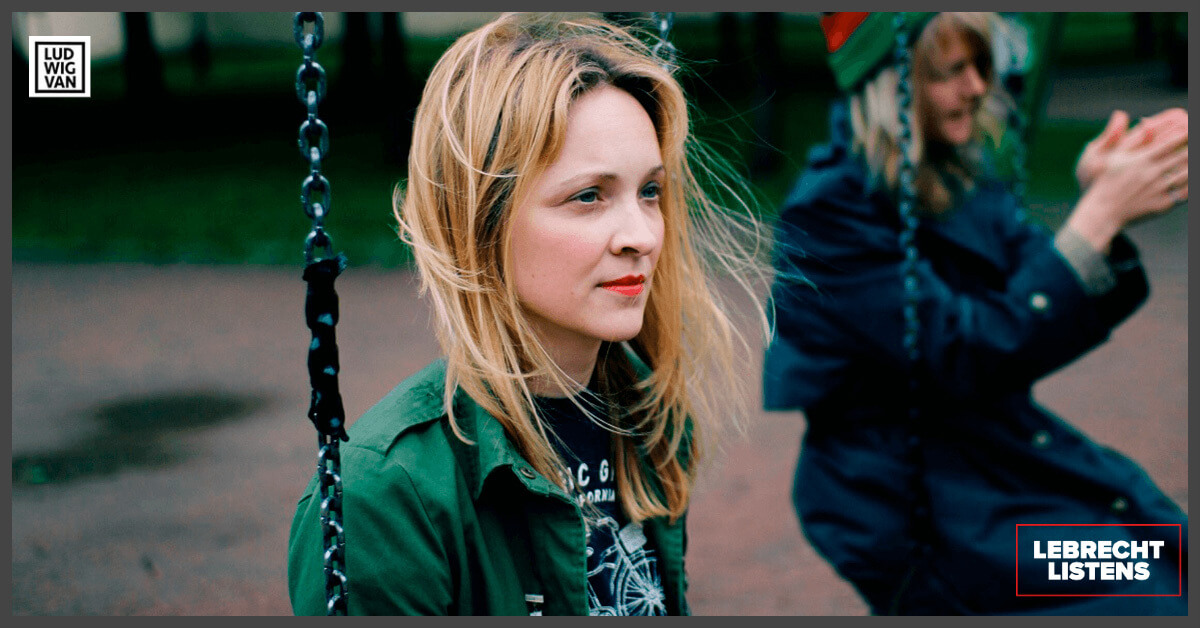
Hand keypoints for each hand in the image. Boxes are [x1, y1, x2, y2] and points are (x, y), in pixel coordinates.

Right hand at [1066, 119, 1186, 252]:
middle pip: (1183, 155)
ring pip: (1187, 173)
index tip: (1189, 129)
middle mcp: (1152, 173)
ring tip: (1193, 157)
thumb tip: (1145, 120)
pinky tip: (1191, 177)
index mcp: (1141, 159)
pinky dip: (1191, 184)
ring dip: (1193, 164)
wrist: (1102, 212)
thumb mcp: (1111, 156)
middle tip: (1195, 141)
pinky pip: (1184, 192)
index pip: (1170, 142)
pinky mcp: (1162, 204)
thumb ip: (1130, 138)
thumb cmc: (1105, 182)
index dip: (1184, 133)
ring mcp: (1159, 189)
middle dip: (1192, 146)